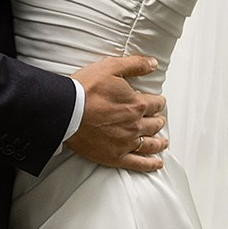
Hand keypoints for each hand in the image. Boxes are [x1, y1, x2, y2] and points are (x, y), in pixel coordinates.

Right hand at [68, 54, 166, 172]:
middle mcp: (135, 125)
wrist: (65, 111)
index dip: (158, 102)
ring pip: (150, 144)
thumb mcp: (110, 67)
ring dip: (159, 142)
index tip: (158, 102)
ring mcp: (126, 143)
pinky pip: (138, 163)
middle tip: (159, 120)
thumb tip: (152, 64)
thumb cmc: (85, 89)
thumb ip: (134, 65)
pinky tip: (157, 164)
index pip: (155, 104)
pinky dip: (150, 164)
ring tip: (162, 142)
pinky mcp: (115, 157)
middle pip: (154, 124)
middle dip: (158, 120)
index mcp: (136, 104)